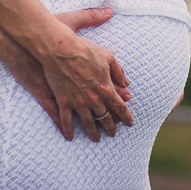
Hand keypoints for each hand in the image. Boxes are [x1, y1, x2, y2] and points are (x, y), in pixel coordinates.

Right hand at [39, 25, 132, 142]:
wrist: (61, 50)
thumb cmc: (85, 50)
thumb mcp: (108, 56)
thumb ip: (118, 71)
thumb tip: (126, 83)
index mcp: (106, 88)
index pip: (119, 107)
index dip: (126, 117)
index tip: (129, 124)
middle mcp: (94, 99)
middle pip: (105, 118)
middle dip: (110, 127)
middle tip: (112, 134)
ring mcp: (78, 102)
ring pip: (88, 123)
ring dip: (93, 133)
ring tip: (96, 139)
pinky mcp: (63, 101)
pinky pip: (66, 121)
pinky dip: (68, 130)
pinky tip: (70, 137)